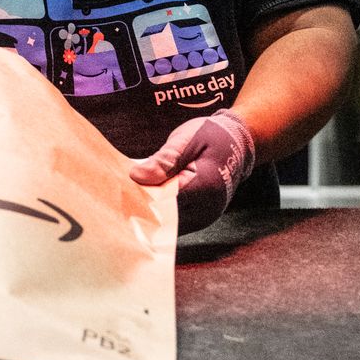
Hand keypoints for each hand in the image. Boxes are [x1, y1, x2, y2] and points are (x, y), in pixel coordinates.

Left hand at [129, 109, 255, 231]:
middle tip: (122, 190)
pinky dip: (160, 212)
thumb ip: (163, 160)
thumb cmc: (211, 136)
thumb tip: (136, 176)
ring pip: (167, 223)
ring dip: (149, 210)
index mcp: (205, 185)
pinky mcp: (199, 219)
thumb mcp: (186, 140)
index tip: (123, 185)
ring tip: (133, 192)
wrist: (237, 144)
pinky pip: (174, 222)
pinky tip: (147, 197)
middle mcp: (207, 207)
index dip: (140, 195)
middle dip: (142, 204)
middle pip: (164, 215)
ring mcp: (204, 216)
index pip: (164, 199)